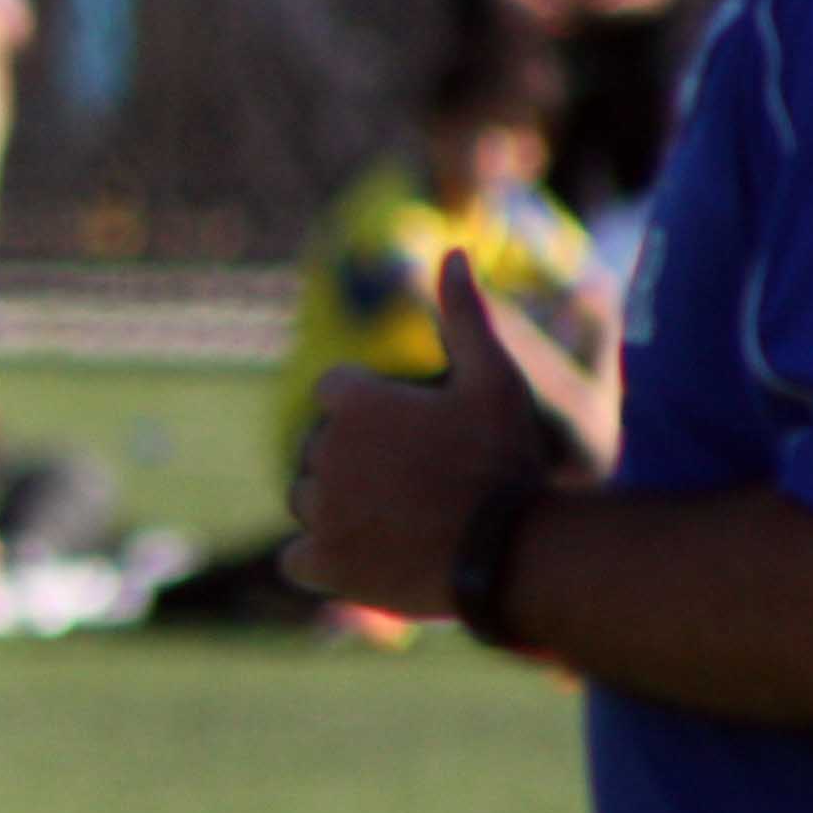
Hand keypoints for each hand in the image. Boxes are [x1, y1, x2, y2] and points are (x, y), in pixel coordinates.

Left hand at [283, 251, 550, 614]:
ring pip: (308, 503)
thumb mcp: (496, 379)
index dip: (373, 412)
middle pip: (319, 452)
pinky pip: (297, 559)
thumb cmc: (506, 461)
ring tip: (399, 521)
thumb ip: (465, 316)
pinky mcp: (320, 563)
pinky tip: (365, 559)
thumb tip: (451, 249)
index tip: (414, 435)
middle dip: (356, 464)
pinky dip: (322, 561)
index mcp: (353, 401)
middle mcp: (324, 450)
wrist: (514, 552)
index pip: (335, 395)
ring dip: (339, 511)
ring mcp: (319, 509)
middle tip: (416, 485)